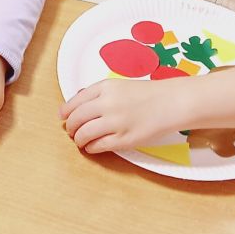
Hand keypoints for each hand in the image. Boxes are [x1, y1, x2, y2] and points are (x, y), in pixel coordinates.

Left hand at [59, 78, 187, 153]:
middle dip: (70, 127)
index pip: (74, 101)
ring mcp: (115, 122)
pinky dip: (90, 148)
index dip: (65, 112)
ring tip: (80, 141)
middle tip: (71, 131)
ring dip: (78, 139)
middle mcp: (107, 103)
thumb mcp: (119, 85)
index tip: (62, 117)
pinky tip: (91, 147)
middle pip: (76, 118)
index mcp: (105, 87)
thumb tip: (77, 101)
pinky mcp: (124, 139)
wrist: (171, 102)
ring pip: (84, 134)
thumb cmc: (147, 94)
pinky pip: (98, 146)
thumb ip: (99, 93)